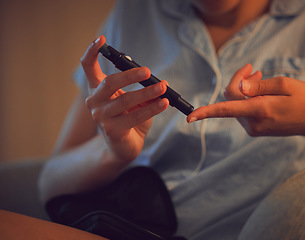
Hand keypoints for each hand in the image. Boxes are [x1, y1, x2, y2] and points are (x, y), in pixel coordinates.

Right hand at [81, 36, 168, 163]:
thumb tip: (161, 83)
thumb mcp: (136, 101)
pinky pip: (134, 117)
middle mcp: (94, 102)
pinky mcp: (112, 130)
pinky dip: (151, 109)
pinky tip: (163, 103)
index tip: (102, 40)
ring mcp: (101, 117)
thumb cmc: (130, 118)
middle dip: (129, 75)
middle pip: (109, 82)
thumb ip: (143, 90)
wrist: (125, 146)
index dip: (92, 52)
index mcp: (98, 90)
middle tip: (148, 71)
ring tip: (163, 87)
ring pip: (125, 100)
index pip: (88, 67)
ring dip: (147, 93)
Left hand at [187, 64, 304, 137]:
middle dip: (237, 82)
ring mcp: (254, 129)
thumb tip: (238, 87)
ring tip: (258, 76)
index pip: (225, 109)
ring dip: (242, 90)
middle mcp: (253, 123)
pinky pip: (242, 111)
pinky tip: (258, 90)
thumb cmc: (303, 99)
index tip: (189, 118)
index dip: (205, 112)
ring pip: (235, 105)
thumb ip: (257, 86)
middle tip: (251, 69)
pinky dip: (246, 99)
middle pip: (231, 99)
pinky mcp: (256, 129)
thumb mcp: (283, 84)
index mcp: (259, 110)